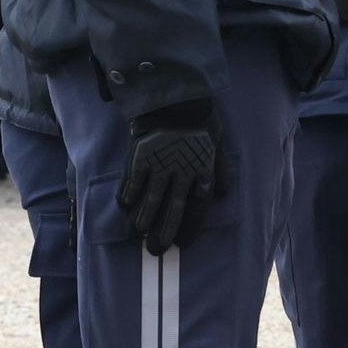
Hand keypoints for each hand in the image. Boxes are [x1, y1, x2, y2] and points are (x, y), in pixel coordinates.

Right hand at [112, 100, 225, 251]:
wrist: (177, 97)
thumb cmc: (201, 121)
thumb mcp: (218, 144)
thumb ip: (221, 169)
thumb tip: (223, 192)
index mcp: (203, 171)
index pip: (198, 208)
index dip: (190, 228)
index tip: (182, 244)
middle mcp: (182, 172)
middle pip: (174, 209)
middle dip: (165, 233)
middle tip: (156, 251)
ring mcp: (161, 164)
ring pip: (152, 199)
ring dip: (145, 219)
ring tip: (139, 234)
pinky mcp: (141, 155)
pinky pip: (133, 180)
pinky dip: (128, 195)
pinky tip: (124, 207)